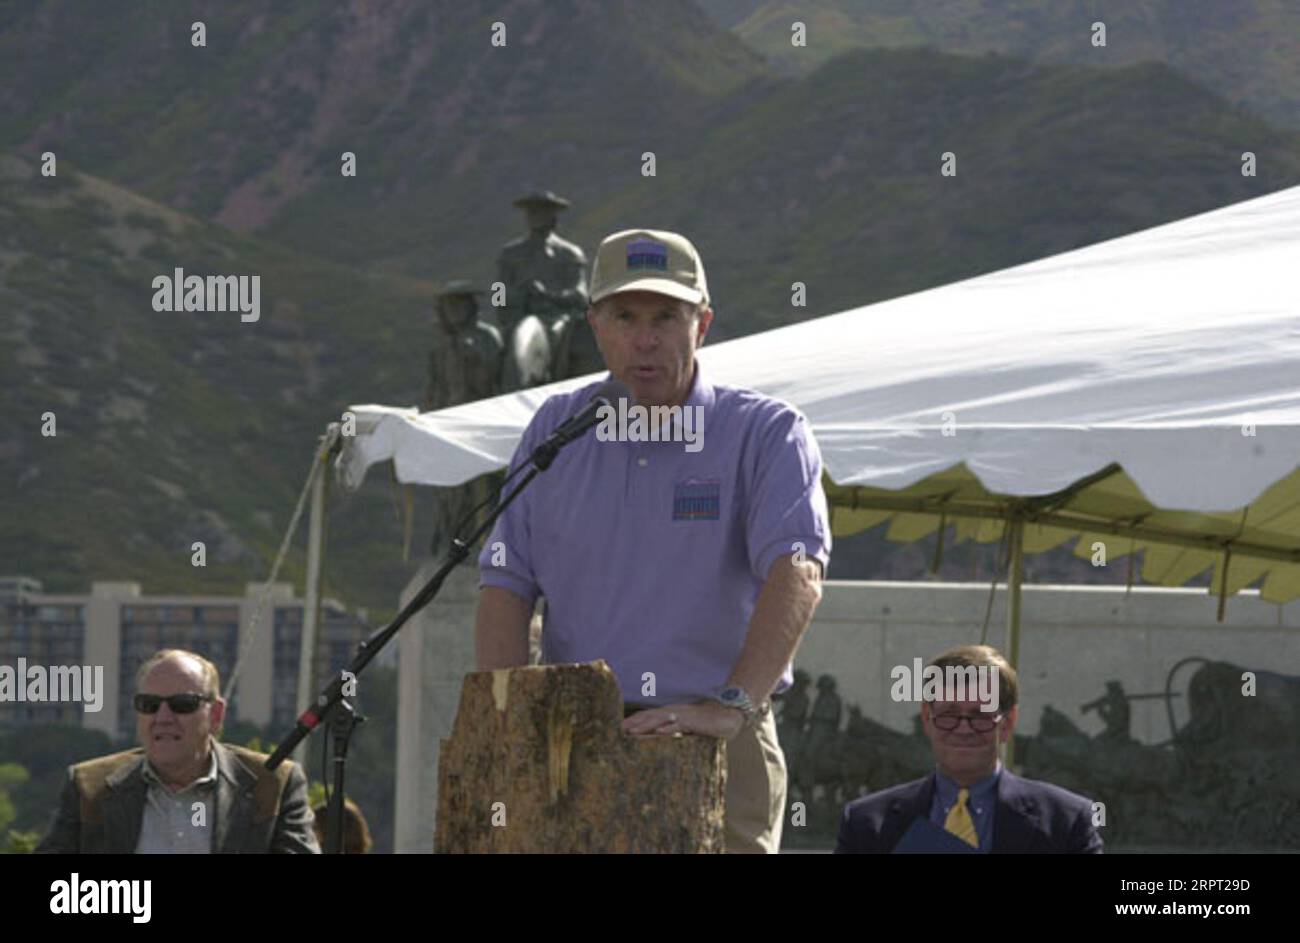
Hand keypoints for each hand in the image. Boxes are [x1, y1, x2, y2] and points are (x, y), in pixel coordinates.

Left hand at [621, 701, 744, 740]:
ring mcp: (683, 715)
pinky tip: (659, 732)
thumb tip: (658, 740)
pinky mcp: (694, 721)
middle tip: (616, 731)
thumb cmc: (705, 725)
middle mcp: (673, 712)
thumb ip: (672, 732)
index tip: (617, 729)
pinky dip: (669, 728)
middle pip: (649, 715)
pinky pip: (680, 724)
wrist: (727, 716)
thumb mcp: (685, 729)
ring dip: (645, 724)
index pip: (647, 716)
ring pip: (661, 719)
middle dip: (633, 722)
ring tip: (632, 731)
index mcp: (670, 714)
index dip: (632, 722)